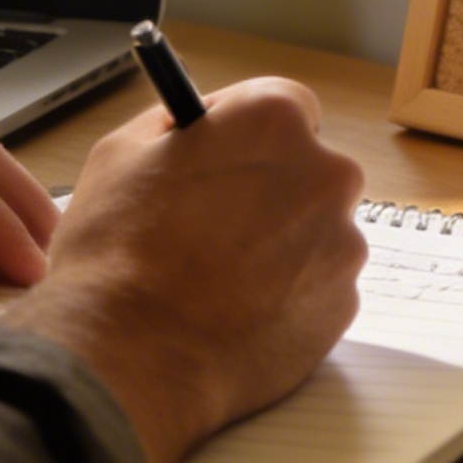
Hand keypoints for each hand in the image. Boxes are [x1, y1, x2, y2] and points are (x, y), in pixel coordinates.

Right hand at [2, 78, 364, 462]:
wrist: (134, 358)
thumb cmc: (118, 256)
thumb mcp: (121, 155)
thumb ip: (175, 125)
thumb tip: (197, 123)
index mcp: (273, 122)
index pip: (287, 105)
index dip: (251, 133)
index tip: (231, 156)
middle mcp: (324, 173)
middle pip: (308, 169)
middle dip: (271, 192)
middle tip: (219, 225)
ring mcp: (341, 240)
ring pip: (316, 231)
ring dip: (281, 247)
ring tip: (218, 280)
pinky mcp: (343, 302)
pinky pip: (319, 286)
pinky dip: (289, 296)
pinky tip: (238, 312)